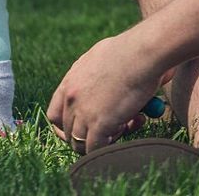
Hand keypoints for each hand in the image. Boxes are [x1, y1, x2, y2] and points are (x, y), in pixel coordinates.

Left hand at [47, 34, 165, 152]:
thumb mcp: (102, 59)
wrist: (142, 52)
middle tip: (116, 124)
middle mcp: (71, 98)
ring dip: (104, 139)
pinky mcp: (98, 125)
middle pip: (68, 131)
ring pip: (81, 143)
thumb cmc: (132, 50)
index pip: (55, 114)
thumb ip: (97, 75)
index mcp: (70, 80)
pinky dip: (113, 144)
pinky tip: (133, 122)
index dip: (67, 126)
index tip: (84, 127)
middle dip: (90, 133)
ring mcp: (83, 113)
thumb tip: (109, 86)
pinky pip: (97, 148)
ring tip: (128, 122)